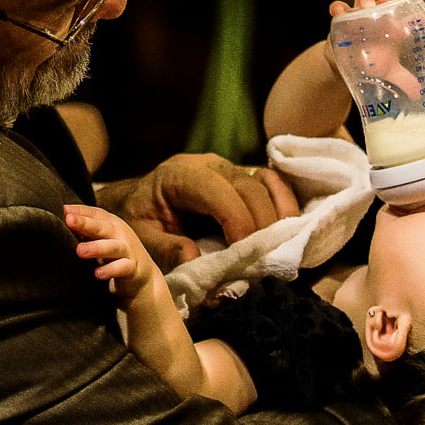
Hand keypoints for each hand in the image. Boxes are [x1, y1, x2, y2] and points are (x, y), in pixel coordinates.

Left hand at [64, 203, 157, 301]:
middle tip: (69, 220)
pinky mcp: (132, 269)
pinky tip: (98, 273)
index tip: (65, 210)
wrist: (143, 276)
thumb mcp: (103, 238)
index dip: (81, 211)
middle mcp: (120, 234)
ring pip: (113, 247)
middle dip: (85, 223)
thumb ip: (85, 229)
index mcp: (112, 224)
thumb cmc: (117, 253)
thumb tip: (66, 214)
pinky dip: (110, 270)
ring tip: (80, 250)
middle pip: (102, 227)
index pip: (96, 214)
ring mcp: (127, 251)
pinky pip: (122, 268)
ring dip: (96, 248)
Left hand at [98, 154, 299, 270]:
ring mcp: (227, 167)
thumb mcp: (140, 239)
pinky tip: (287, 227)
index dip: (237, 219)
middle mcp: (207, 164)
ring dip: (279, 213)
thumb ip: (164, 249)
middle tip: (266, 258)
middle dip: (262, 223)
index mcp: (178, 176)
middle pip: (247, 186)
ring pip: (264, 182)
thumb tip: (193, 259)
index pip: (216, 191)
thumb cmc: (138, 220)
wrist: (137, 203)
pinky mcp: (240, 176)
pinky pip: (270, 182)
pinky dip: (283, 202)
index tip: (245, 252)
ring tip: (282, 244)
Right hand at [326, 0, 421, 101]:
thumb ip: (404, 79)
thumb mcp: (388, 71)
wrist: (349, 65)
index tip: (422, 20)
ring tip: (366, 6)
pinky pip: (339, 7)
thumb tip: (418, 93)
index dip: (414, 14)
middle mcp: (378, 15)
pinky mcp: (342, 19)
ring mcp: (359, 15)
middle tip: (386, 0)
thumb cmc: (374, 62)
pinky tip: (339, 11)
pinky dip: (338, 7)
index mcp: (392, 25)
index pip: (405, 14)